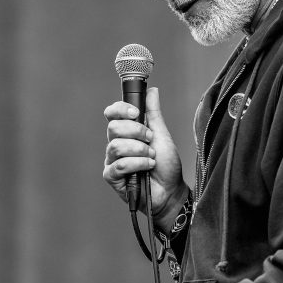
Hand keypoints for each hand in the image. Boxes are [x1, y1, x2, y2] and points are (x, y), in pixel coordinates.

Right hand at [103, 87, 186, 230]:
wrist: (171, 191)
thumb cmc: (166, 165)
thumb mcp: (162, 135)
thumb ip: (154, 114)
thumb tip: (152, 91)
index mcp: (126, 132)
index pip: (112, 114)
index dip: (120, 109)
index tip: (136, 113)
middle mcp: (116, 144)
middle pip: (113, 127)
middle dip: (136, 132)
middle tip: (150, 140)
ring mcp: (112, 161)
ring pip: (116, 146)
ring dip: (139, 150)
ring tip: (151, 157)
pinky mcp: (112, 177)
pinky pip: (119, 165)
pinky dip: (137, 164)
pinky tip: (147, 167)